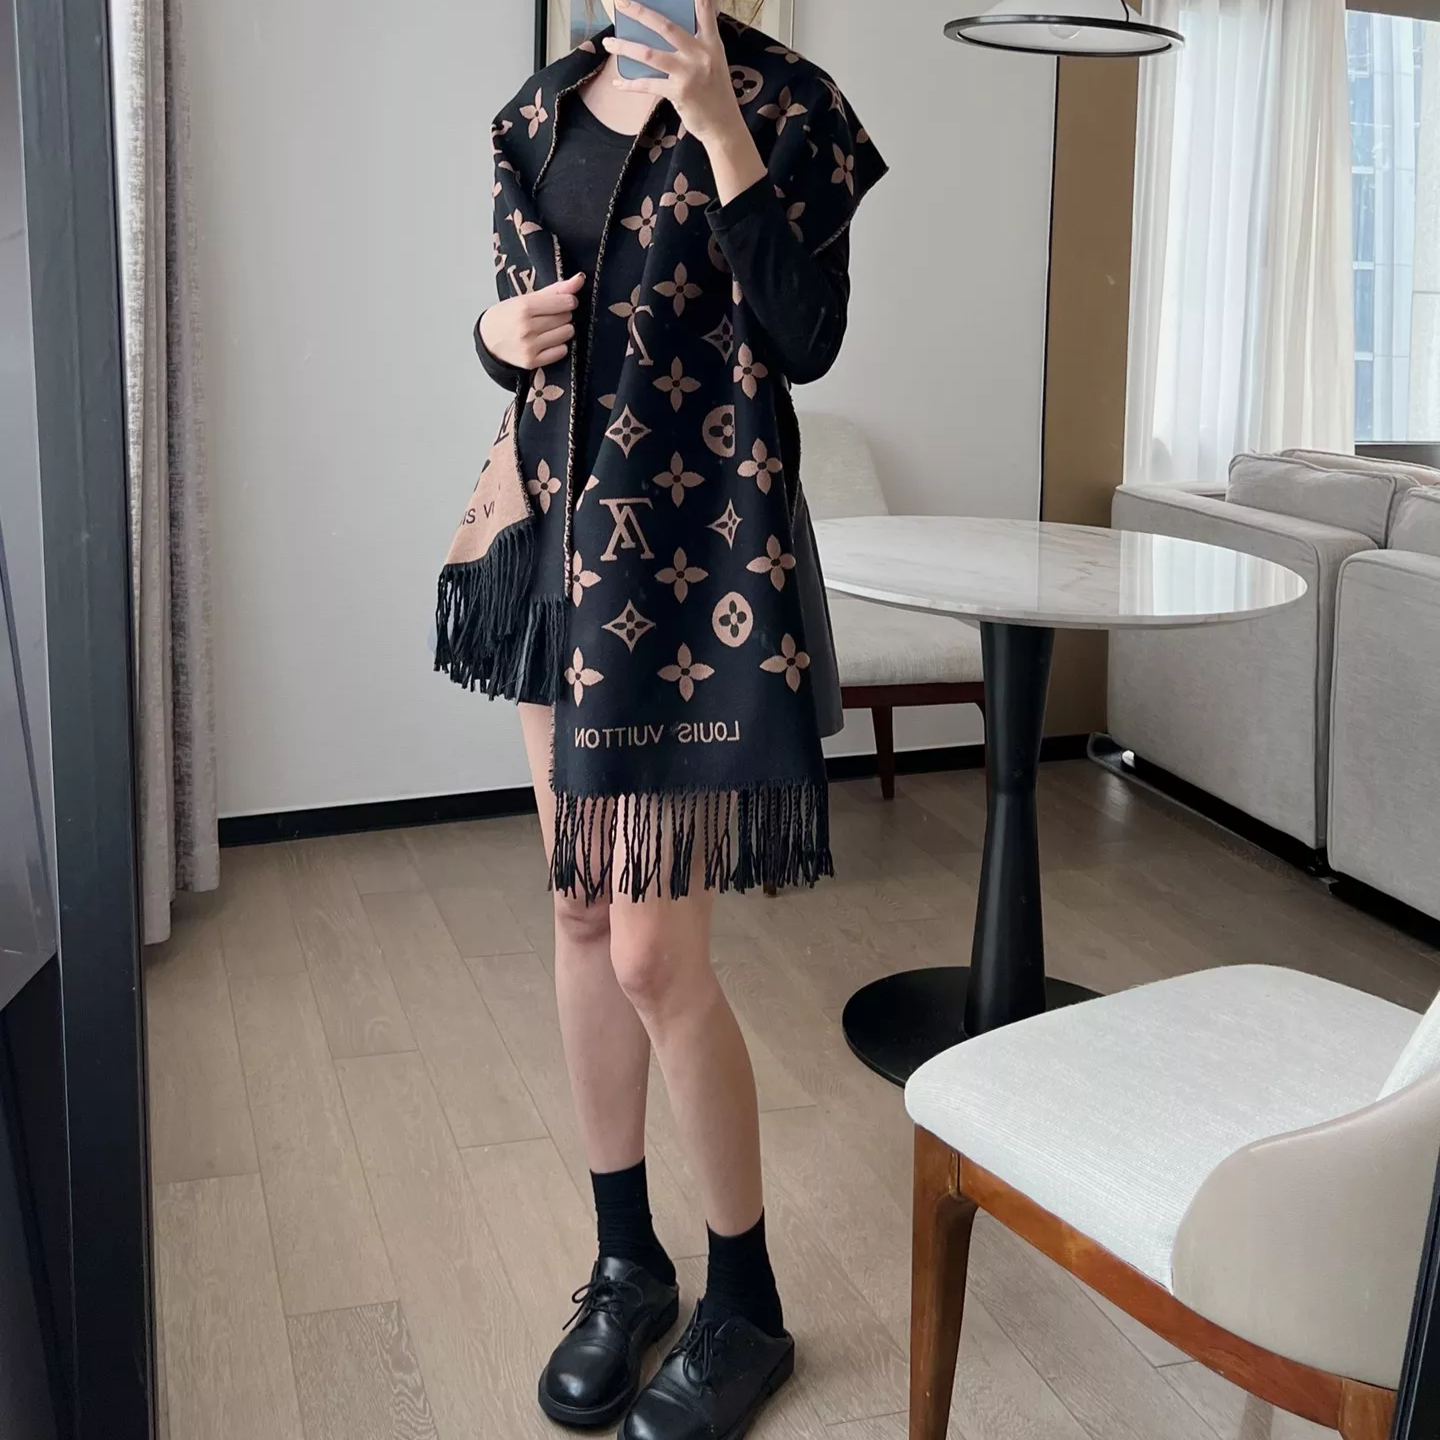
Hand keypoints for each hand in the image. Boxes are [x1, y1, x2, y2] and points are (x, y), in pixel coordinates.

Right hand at [479, 272, 584, 369]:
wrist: (488, 339)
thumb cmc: (508, 316)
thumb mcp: (527, 298)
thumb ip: (556, 289)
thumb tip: (580, 278)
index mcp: (524, 307)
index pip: (564, 302)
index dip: (568, 301)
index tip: (564, 302)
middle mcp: (526, 327)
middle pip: (566, 318)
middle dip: (563, 315)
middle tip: (549, 316)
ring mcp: (529, 346)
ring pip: (566, 334)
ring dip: (563, 330)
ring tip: (549, 329)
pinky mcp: (532, 361)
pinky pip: (561, 352)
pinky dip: (558, 346)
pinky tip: (547, 342)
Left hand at [603, 0, 746, 149]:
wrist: (723, 126)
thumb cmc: (715, 93)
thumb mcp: (714, 62)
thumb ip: (697, 44)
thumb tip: (666, 31)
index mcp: (711, 43)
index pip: (705, 12)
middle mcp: (701, 54)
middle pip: (666, 27)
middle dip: (640, 12)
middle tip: (621, 2)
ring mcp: (689, 73)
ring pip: (650, 54)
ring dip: (625, 47)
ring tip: (608, 43)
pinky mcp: (679, 92)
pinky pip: (648, 84)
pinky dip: (630, 84)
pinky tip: (617, 83)